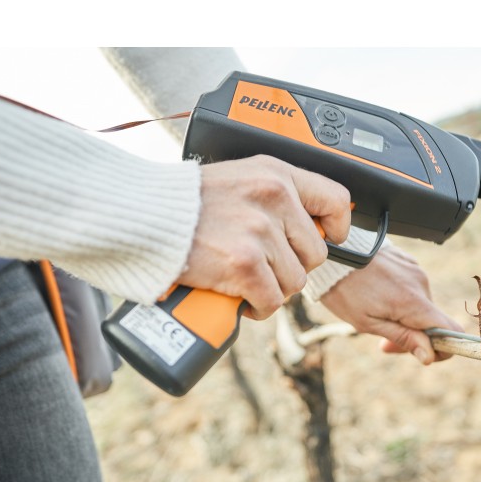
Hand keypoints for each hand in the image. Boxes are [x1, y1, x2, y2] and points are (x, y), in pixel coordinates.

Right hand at [178, 155, 350, 319]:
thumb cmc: (182, 203)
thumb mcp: (237, 179)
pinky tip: (239, 297)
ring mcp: (259, 231)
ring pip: (294, 282)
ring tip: (243, 280)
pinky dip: (256, 307)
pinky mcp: (244, 263)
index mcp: (275, 174)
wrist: (142, 216)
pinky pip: (271, 300)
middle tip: (262, 267)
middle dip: (290, 267)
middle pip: (314, 253)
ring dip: (271, 288)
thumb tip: (305, 225)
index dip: (337, 227)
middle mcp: (273, 198)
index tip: (330, 238)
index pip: (335, 199)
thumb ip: (271, 196)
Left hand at [319, 243, 462, 364]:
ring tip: (376, 315)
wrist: (332, 255)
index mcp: (413, 302)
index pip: (451, 330)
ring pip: (421, 304)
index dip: (446, 347)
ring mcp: (415, 269)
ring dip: (406, 317)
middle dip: (415, 336)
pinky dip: (401, 299)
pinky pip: (413, 288)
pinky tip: (378, 296)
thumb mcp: (369, 323)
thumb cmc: (345, 291)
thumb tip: (430, 355)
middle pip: (433, 320)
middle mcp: (421, 283)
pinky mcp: (408, 261)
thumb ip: (404, 338)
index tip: (425, 354)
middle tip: (385, 343)